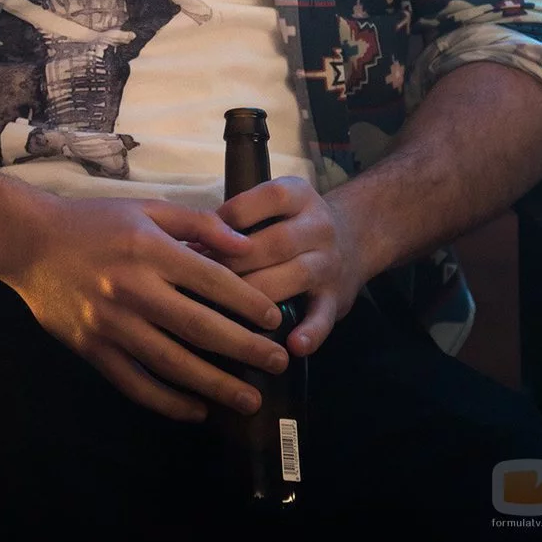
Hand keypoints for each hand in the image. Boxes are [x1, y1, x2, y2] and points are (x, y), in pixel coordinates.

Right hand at [5, 195, 291, 421]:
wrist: (29, 243)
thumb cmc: (94, 221)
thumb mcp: (146, 208)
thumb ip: (197, 223)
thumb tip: (244, 245)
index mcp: (148, 250)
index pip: (210, 280)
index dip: (247, 302)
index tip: (274, 320)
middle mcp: (132, 289)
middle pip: (198, 326)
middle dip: (243, 348)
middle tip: (276, 362)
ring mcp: (110, 324)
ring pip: (170, 363)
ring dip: (214, 385)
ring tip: (248, 399)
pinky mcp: (92, 349)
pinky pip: (135, 383)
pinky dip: (167, 402)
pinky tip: (195, 409)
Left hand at [217, 177, 365, 357]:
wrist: (353, 239)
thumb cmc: (292, 224)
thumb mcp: (272, 205)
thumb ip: (236, 218)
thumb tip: (188, 243)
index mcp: (298, 195)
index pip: (263, 200)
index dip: (228, 220)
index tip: (200, 239)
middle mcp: (318, 225)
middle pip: (276, 242)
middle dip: (236, 261)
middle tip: (202, 279)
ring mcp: (329, 263)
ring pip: (295, 276)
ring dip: (259, 295)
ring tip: (228, 311)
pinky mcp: (337, 299)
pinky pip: (324, 317)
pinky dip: (310, 333)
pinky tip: (292, 345)